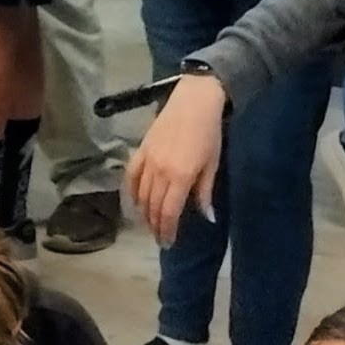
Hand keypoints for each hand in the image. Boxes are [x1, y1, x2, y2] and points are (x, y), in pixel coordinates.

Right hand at [126, 73, 229, 245]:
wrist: (194, 101)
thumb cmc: (209, 133)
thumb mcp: (212, 164)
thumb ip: (205, 192)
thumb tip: (207, 217)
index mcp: (181, 177)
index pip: (169, 213)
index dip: (167, 231)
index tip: (168, 243)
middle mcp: (160, 172)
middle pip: (153, 207)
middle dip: (155, 226)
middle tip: (160, 238)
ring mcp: (148, 161)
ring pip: (141, 195)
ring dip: (144, 213)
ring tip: (150, 223)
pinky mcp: (140, 150)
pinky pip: (131, 176)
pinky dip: (132, 192)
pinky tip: (136, 201)